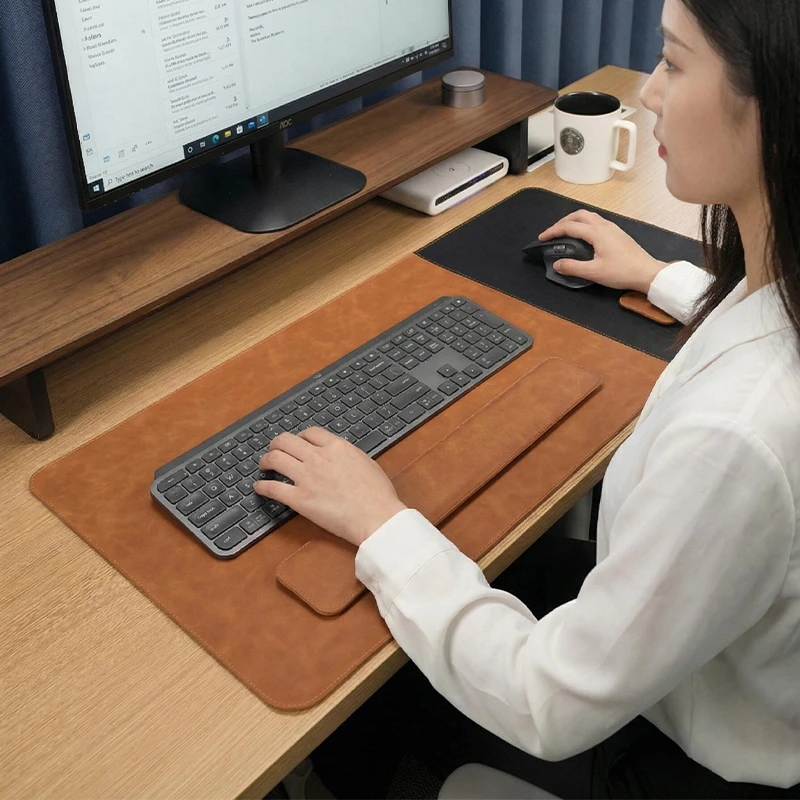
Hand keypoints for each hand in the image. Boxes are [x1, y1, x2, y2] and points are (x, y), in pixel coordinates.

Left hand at [253, 428, 406, 546]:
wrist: (376, 516)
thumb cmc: (378, 493)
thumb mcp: (366, 462)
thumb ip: (347, 455)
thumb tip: (339, 456)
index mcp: (336, 447)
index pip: (310, 432)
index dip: (300, 436)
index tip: (297, 442)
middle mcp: (318, 458)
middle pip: (286, 441)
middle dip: (277, 444)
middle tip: (274, 450)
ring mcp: (306, 477)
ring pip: (275, 459)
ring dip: (265, 461)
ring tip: (264, 466)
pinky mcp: (299, 499)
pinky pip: (272, 488)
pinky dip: (262, 487)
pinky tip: (259, 488)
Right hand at [538, 210, 667, 293]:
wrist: (647, 272)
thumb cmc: (622, 272)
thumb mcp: (594, 272)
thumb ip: (573, 267)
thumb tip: (557, 264)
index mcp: (597, 232)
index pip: (569, 227)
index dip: (553, 231)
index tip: (542, 238)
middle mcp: (604, 226)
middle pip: (579, 215)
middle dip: (563, 221)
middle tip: (553, 232)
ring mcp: (612, 228)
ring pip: (589, 216)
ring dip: (574, 221)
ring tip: (565, 232)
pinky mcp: (617, 233)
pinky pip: (597, 222)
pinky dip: (584, 224)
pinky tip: (583, 236)